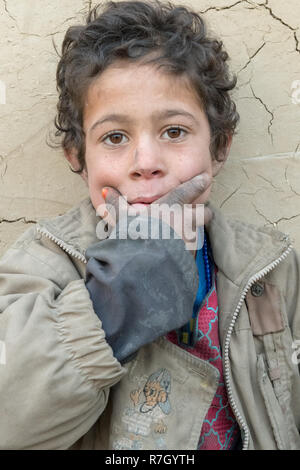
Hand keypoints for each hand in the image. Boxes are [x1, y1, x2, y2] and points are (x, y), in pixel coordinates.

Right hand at [97, 172, 212, 250]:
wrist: (143, 263)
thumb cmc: (134, 235)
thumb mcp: (122, 217)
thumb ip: (116, 203)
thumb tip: (106, 190)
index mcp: (170, 206)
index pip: (189, 190)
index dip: (198, 183)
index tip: (205, 179)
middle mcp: (184, 220)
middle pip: (204, 213)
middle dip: (204, 213)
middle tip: (200, 213)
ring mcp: (188, 239)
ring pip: (200, 232)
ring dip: (195, 232)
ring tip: (187, 235)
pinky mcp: (188, 257)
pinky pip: (192, 250)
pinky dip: (187, 250)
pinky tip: (179, 253)